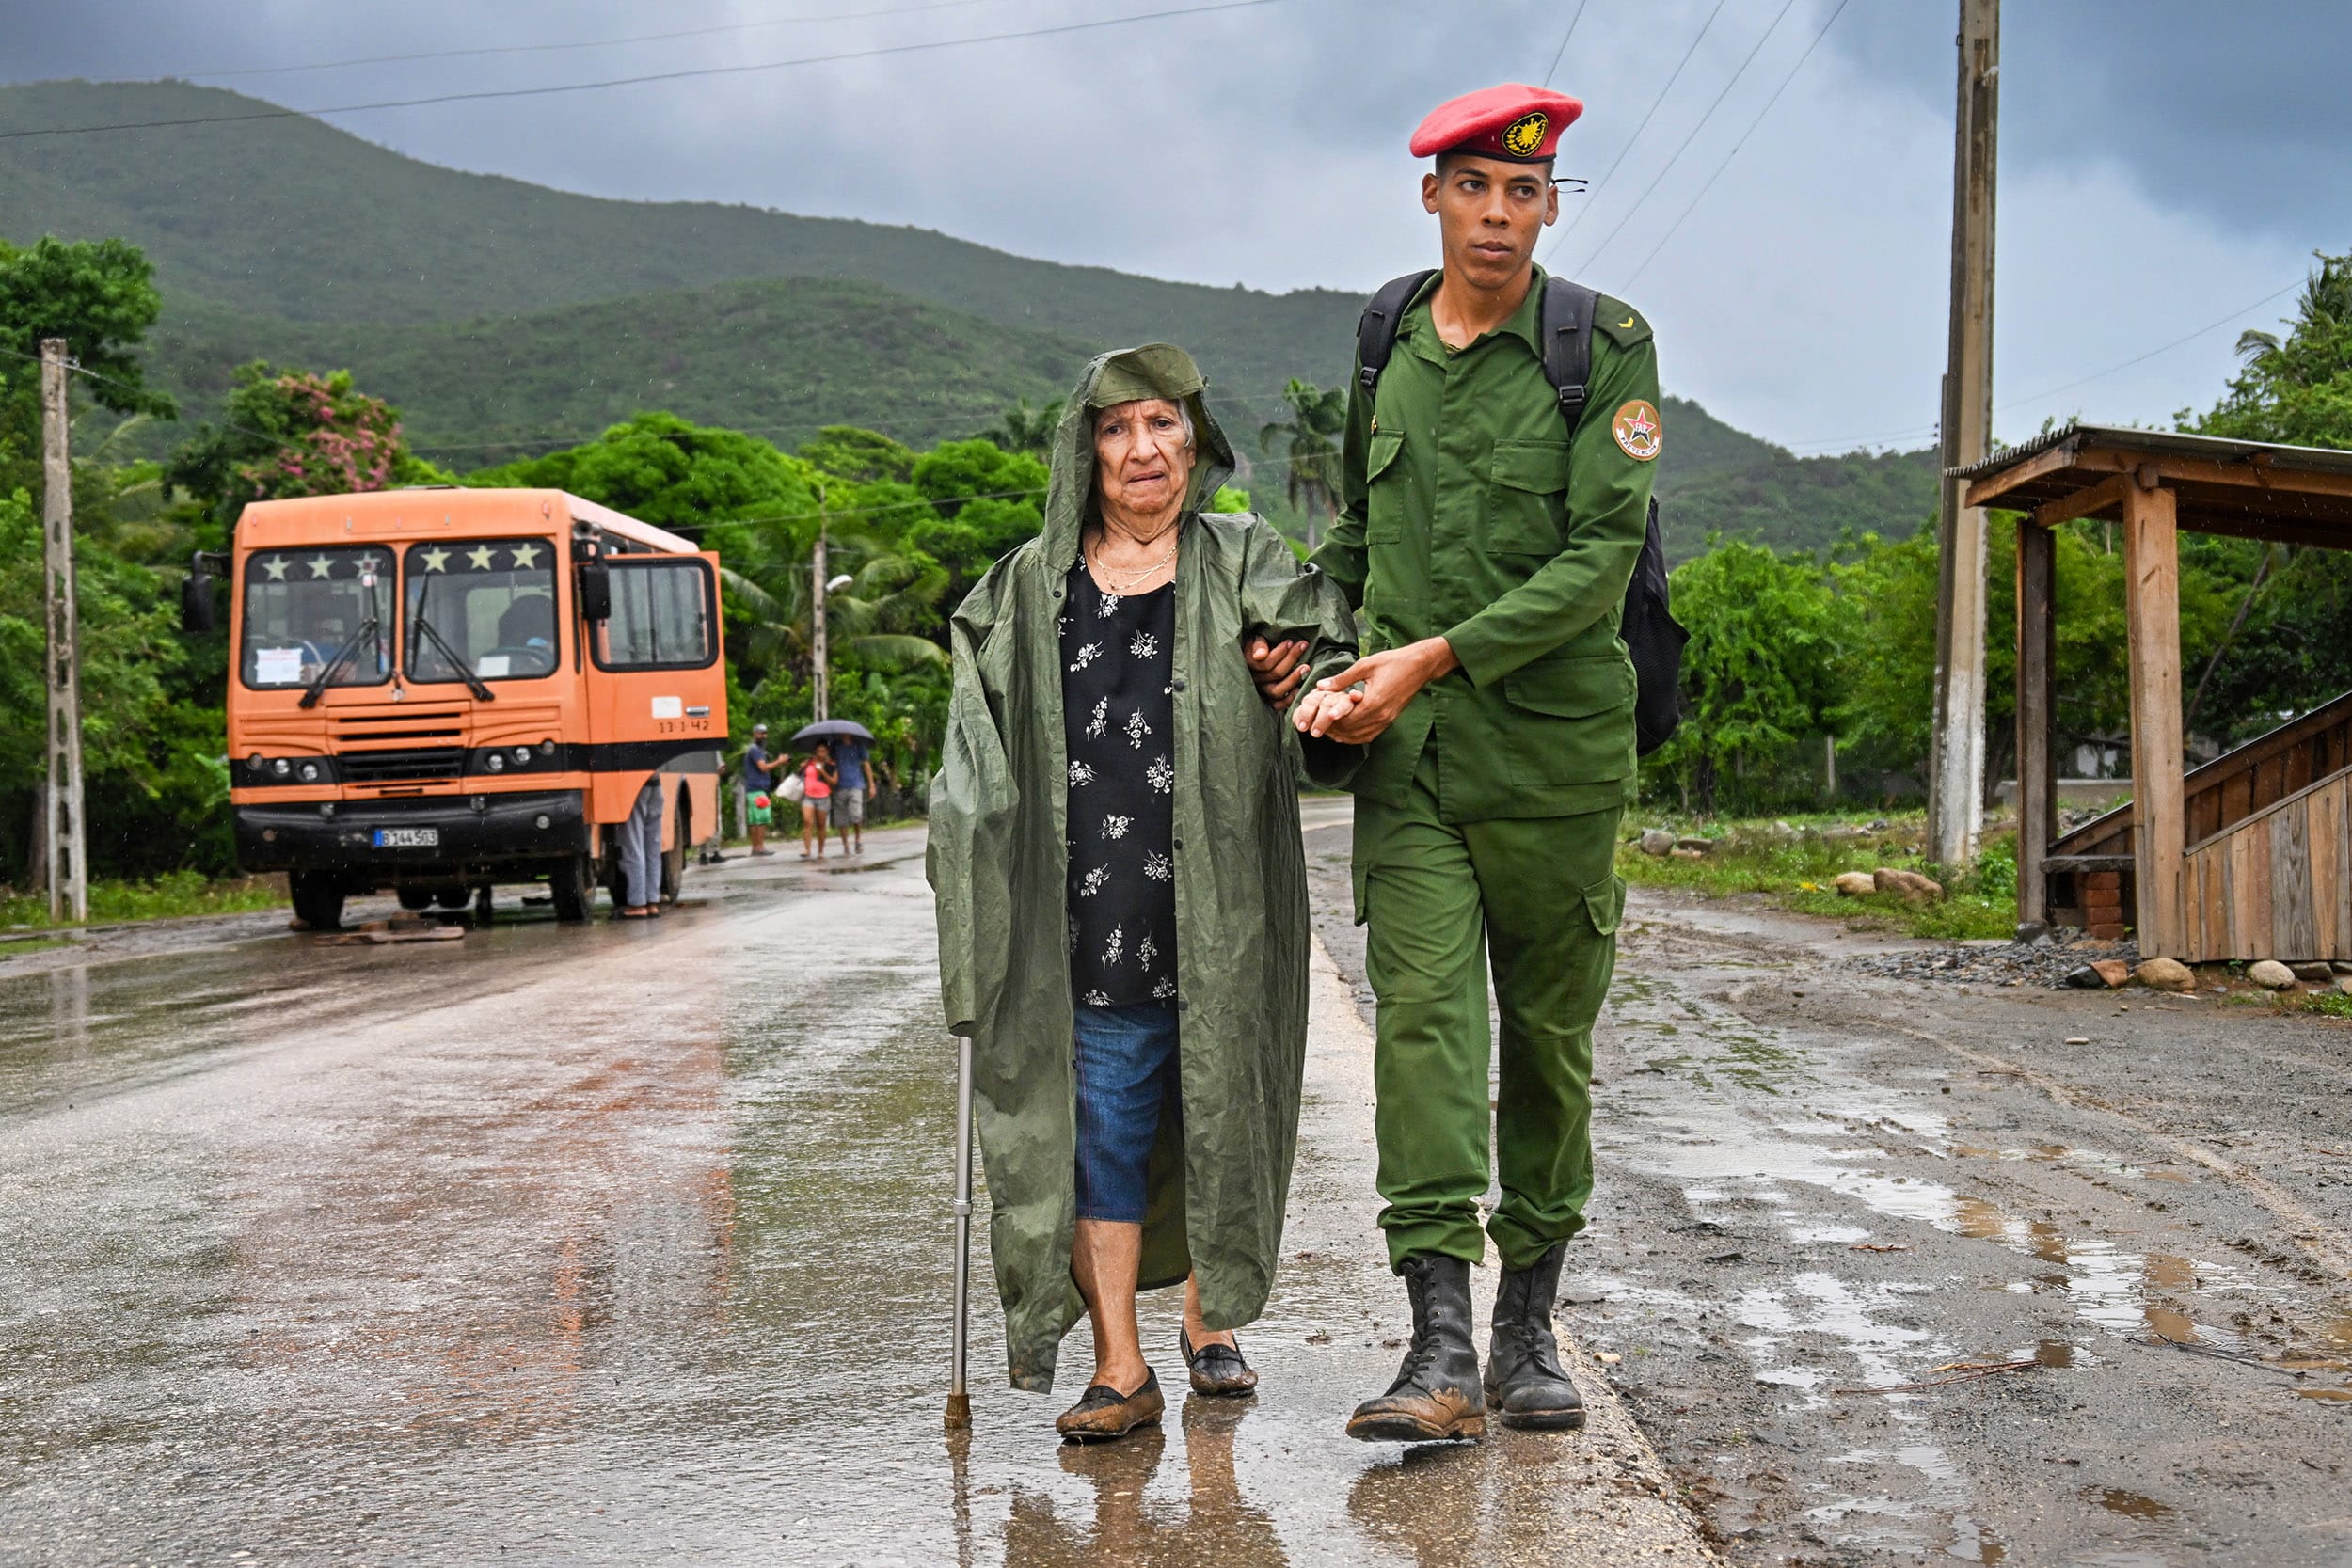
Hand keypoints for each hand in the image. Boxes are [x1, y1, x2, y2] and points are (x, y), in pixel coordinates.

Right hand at [1243, 635, 1308, 706]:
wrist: (1257, 656)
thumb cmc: (1259, 645)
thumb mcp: (1256, 640)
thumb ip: (1258, 645)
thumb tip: (1260, 656)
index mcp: (1248, 665)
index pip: (1266, 663)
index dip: (1280, 653)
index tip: (1290, 642)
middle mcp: (1254, 680)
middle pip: (1275, 674)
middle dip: (1291, 658)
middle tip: (1303, 645)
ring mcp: (1261, 692)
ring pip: (1276, 691)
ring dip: (1293, 679)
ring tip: (1306, 667)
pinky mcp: (1269, 701)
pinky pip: (1278, 705)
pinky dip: (1289, 699)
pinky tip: (1299, 687)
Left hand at [1294, 637, 1458, 744]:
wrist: (1420, 665)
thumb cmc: (1393, 661)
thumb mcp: (1365, 665)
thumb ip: (1342, 678)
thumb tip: (1321, 686)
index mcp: (1373, 702)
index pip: (1346, 719)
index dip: (1330, 721)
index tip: (1318, 717)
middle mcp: (1381, 715)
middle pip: (1351, 730)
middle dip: (1334, 729)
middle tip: (1319, 725)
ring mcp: (1387, 720)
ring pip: (1360, 736)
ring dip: (1344, 735)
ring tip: (1329, 730)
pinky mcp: (1390, 720)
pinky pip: (1370, 734)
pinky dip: (1356, 737)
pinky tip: (1347, 732)